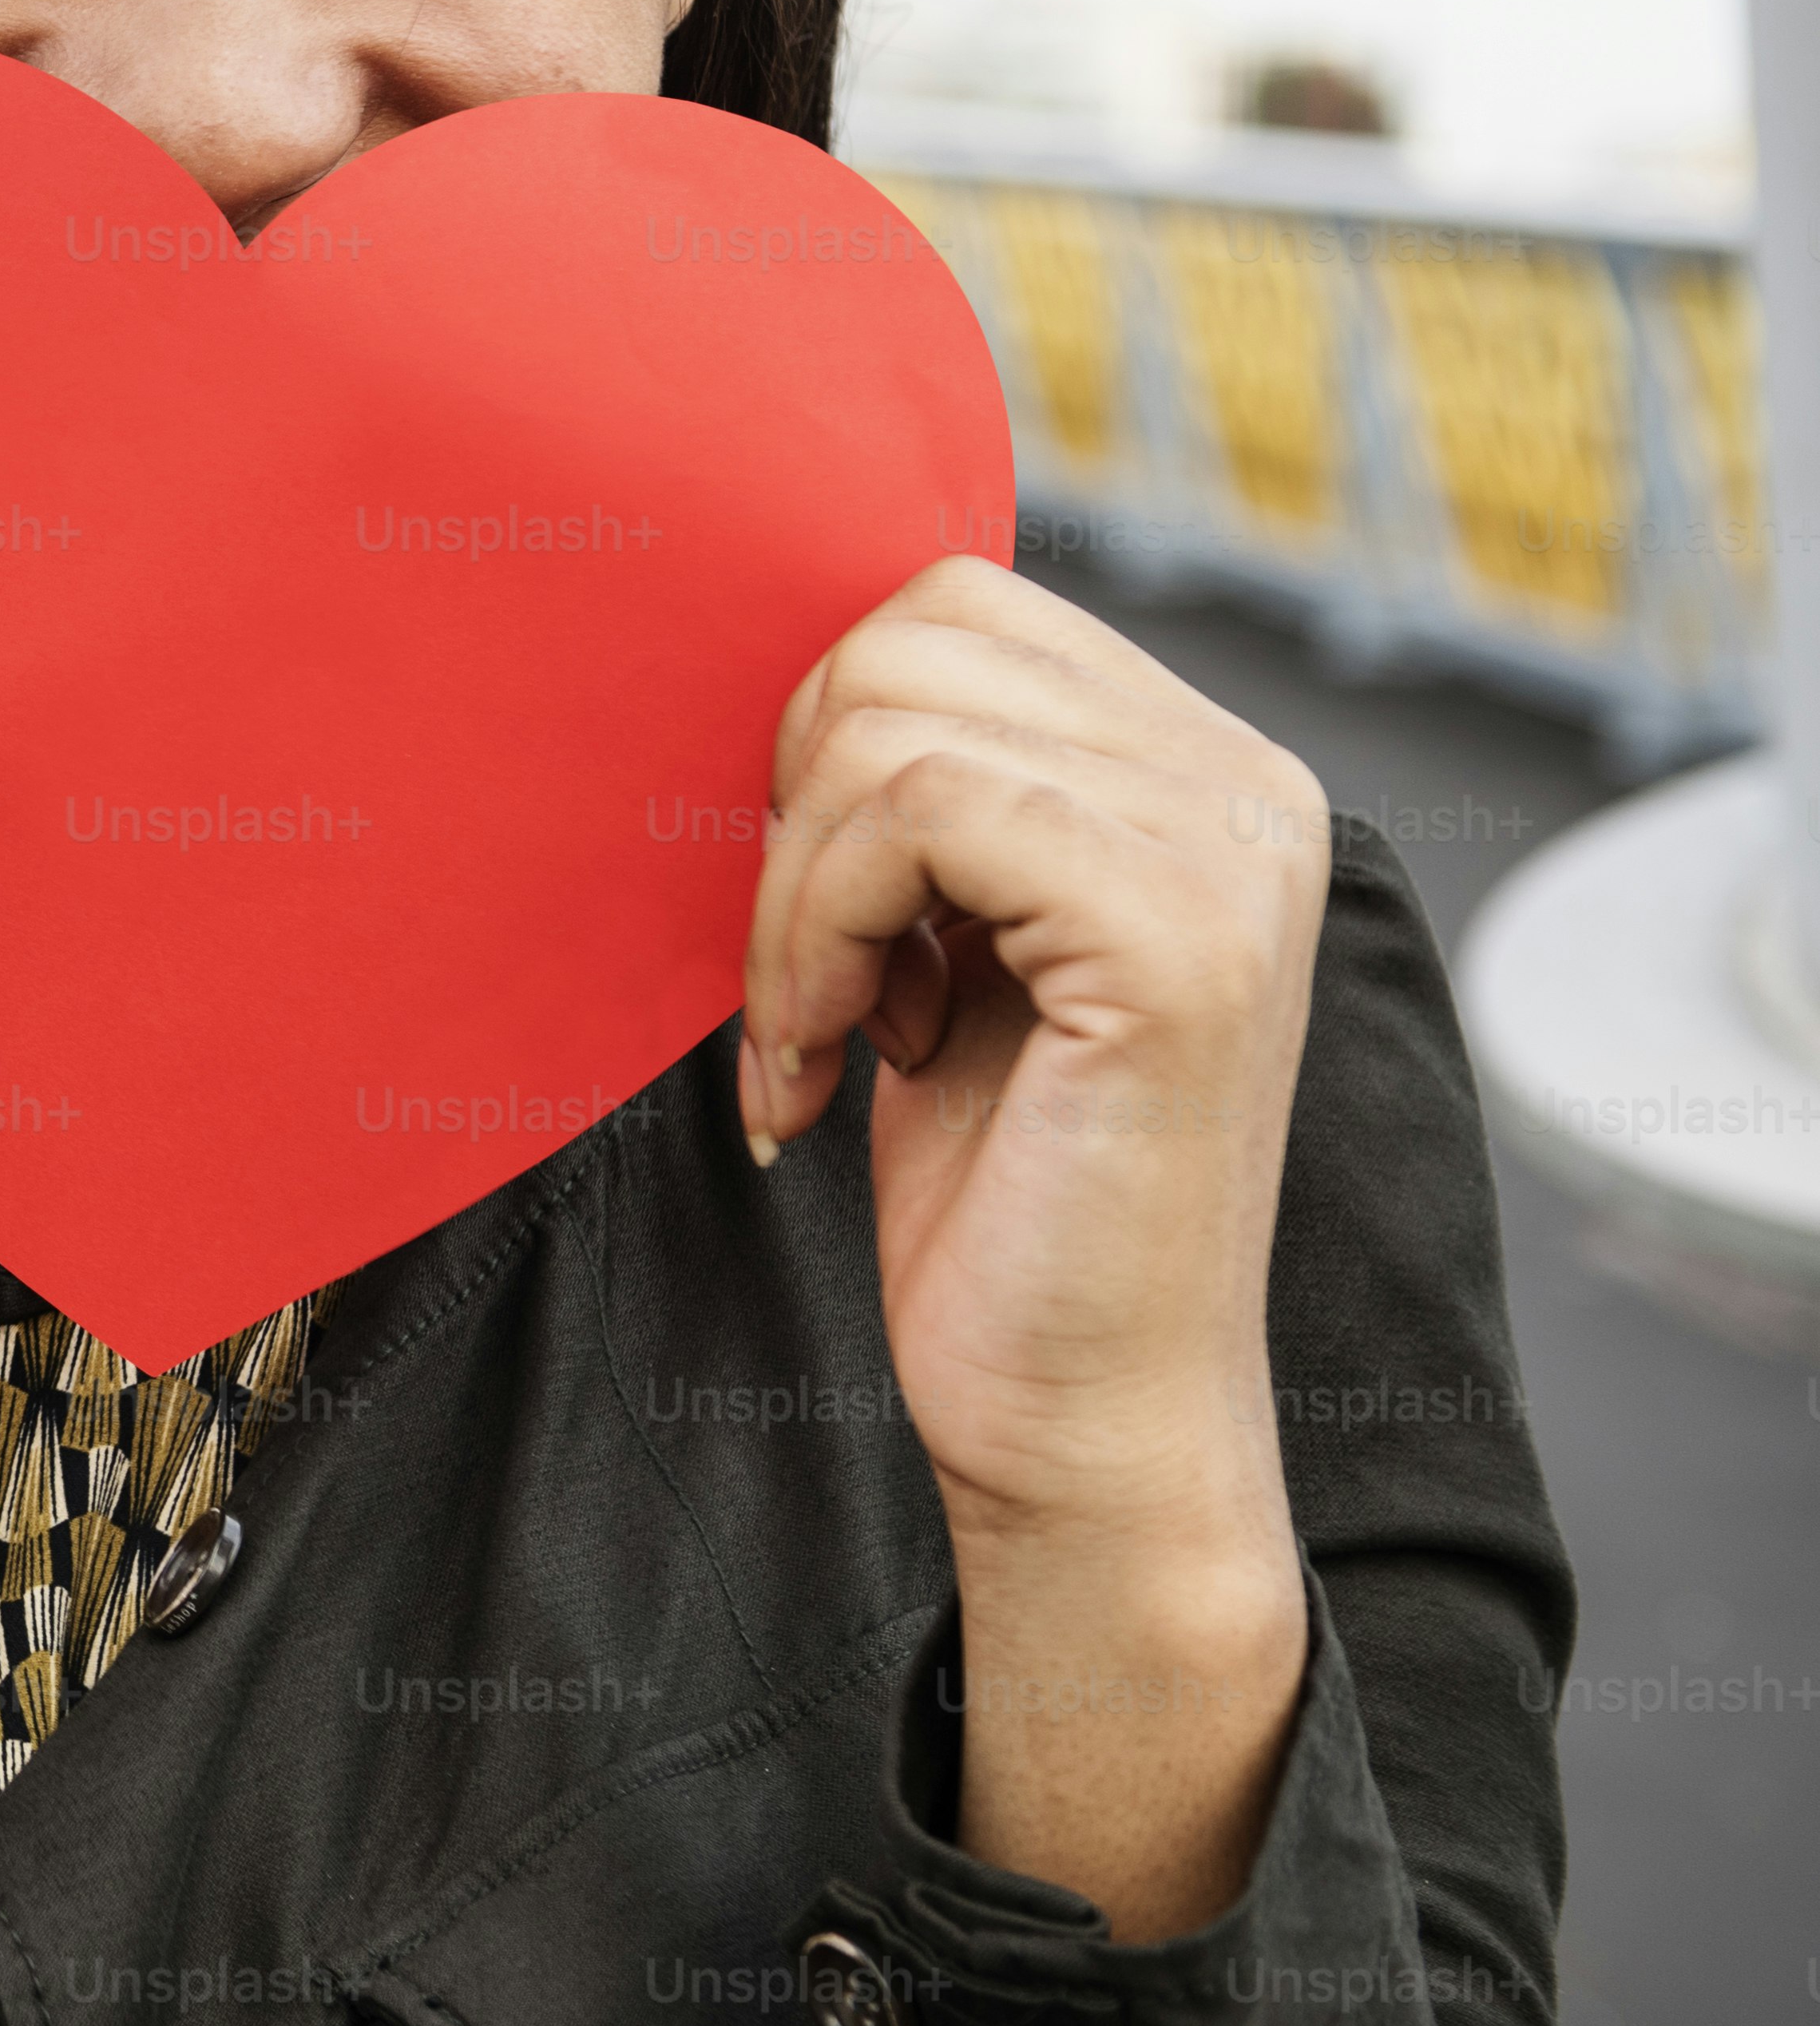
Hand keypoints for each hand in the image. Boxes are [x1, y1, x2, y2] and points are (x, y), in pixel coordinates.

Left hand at [741, 555, 1328, 1935]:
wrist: (1080, 1421)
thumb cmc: (995, 1199)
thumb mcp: (951, 944)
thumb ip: (932, 789)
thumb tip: (778, 652)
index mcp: (1200, 770)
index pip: (945, 605)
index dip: (823, 743)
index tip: (821, 912)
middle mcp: (1248, 785)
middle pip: (906, 635)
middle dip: (797, 805)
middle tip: (816, 976)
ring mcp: (1231, 852)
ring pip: (887, 720)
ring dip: (794, 893)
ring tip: (830, 1031)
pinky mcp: (1179, 936)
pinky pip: (913, 808)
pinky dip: (815, 936)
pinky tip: (841, 1060)